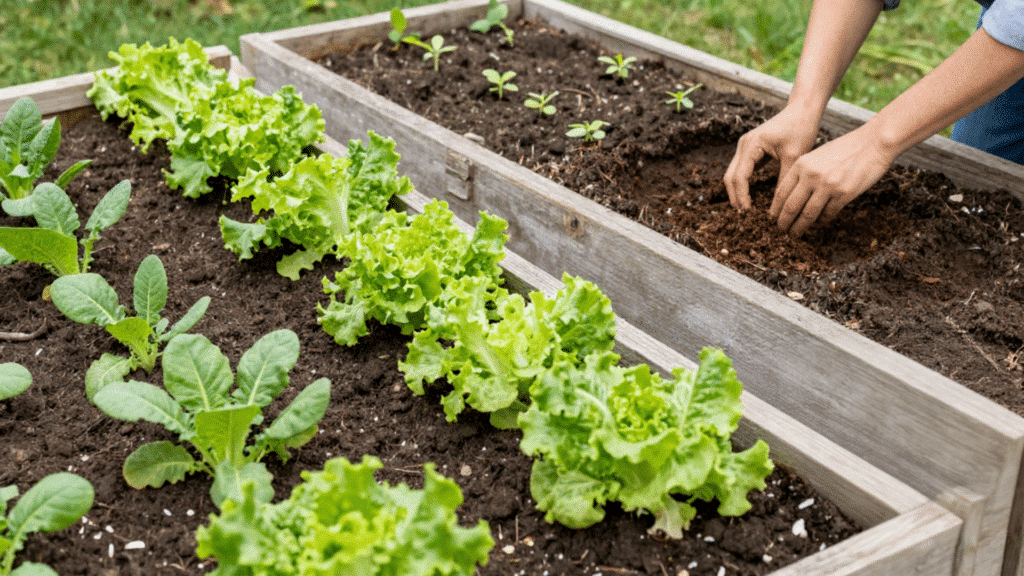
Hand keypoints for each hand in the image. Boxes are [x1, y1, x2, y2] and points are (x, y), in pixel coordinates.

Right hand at [724, 106, 821, 210]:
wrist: (802, 110)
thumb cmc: (800, 128)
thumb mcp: (794, 157)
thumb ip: (783, 182)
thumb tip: (776, 206)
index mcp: (751, 145)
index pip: (739, 176)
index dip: (742, 196)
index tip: (749, 213)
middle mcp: (743, 145)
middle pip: (730, 176)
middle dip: (735, 197)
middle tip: (743, 216)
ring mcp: (745, 147)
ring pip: (733, 174)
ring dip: (737, 192)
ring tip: (745, 209)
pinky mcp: (751, 150)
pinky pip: (742, 170)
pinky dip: (743, 184)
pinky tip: (751, 197)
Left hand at [770, 125, 894, 236]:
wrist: (873, 143)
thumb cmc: (845, 149)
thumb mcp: (817, 156)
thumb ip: (804, 173)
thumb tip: (792, 196)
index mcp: (801, 164)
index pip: (781, 192)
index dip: (775, 209)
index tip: (773, 218)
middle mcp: (811, 176)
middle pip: (791, 207)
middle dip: (784, 222)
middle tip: (782, 231)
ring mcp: (827, 185)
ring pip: (807, 215)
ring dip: (799, 227)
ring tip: (795, 234)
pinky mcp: (844, 194)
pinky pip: (827, 214)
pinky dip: (821, 221)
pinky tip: (819, 223)